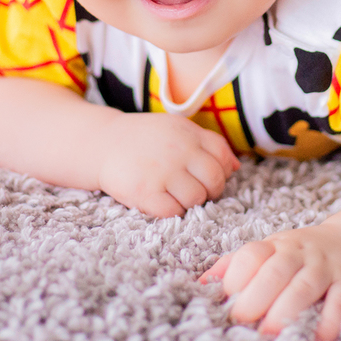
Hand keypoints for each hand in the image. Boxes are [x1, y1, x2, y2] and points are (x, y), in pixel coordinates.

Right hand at [97, 112, 239, 217]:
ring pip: (197, 199)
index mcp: (189, 133)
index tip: (206, 175)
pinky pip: (173, 212)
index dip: (221, 172)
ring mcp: (162, 172)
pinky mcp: (145, 192)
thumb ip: (209, 144)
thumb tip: (236, 167)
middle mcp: (179, 150)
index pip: (223, 157)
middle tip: (193, 189)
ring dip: (190, 202)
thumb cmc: (146, 139)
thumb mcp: (178, 129)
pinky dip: (172, 211)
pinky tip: (162, 200)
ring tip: (176, 194)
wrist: (103, 143)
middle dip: (210, 190)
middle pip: (215, 181)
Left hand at [199, 222, 340, 340]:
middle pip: (277, 270)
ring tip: (270, 332)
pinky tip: (319, 337)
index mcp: (277, 245)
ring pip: (306, 285)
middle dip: (257, 295)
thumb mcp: (271, 250)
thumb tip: (201, 285)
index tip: (226, 298)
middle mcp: (300, 253)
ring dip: (287, 308)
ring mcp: (326, 268)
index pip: (253, 254)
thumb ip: (236, 264)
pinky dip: (330, 320)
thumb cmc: (302, 254)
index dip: (237, 275)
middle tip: (241, 320)